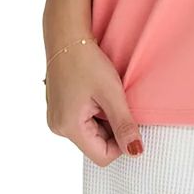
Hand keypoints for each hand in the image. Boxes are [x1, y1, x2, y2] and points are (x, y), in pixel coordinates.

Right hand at [44, 38, 142, 165]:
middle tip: (116, 102)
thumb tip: (136, 151)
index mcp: (68, 127)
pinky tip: (96, 93)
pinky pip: (83, 122)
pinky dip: (95, 112)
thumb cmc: (87, 61)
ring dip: (104, 119)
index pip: (102, 157)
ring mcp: (57, 119)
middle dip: (112, 128)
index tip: (128, 119)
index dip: (121, 143)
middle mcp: (58, 128)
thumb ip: (124, 125)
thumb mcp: (111, 93)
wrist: (67, 37)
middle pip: (96, 145)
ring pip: (91, 133)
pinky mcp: (59, 110)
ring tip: (104, 94)